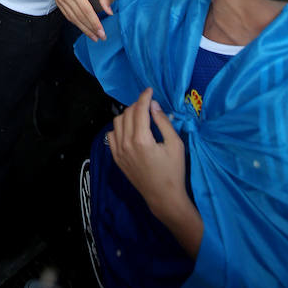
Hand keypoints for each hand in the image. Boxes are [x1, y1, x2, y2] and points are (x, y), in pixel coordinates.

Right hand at [53, 0, 111, 39]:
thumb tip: (109, 12)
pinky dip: (76, 24)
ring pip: (73, 19)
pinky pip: (68, 17)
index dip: (94, 23)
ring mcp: (61, 1)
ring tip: (94, 37)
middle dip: (91, 29)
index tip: (102, 32)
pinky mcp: (59, 3)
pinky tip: (83, 28)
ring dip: (84, 29)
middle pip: (80, 17)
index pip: (86, 11)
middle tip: (101, 37)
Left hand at [108, 88, 186, 218]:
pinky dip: (119, 128)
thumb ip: (163, 122)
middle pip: (127, 113)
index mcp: (141, 139)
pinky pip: (112, 135)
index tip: (149, 90)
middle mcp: (126, 143)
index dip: (144, 97)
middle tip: (148, 105)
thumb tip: (153, 104)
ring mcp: (119, 151)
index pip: (139, 110)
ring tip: (139, 116)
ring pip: (117, 122)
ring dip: (127, 115)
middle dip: (137, 105)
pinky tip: (130, 130)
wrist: (163, 197)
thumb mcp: (175, 144)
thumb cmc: (173, 171)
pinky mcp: (116, 158)